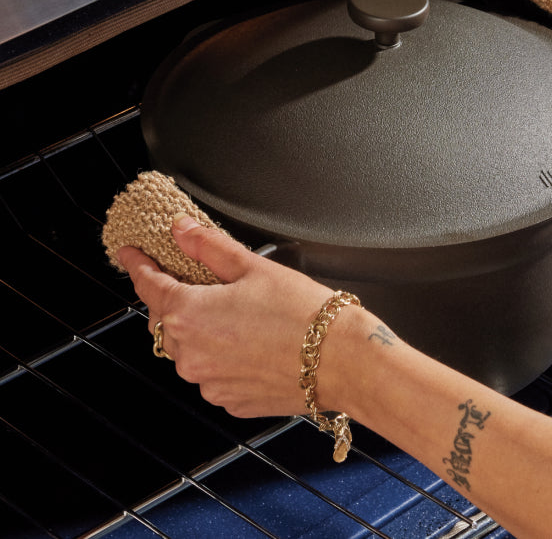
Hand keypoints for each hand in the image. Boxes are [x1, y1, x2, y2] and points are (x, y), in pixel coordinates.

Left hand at [117, 214, 333, 417]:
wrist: (341, 360)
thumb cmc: (302, 313)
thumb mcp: (254, 267)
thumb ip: (209, 247)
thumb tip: (182, 230)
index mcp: (189, 315)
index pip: (148, 285)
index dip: (138, 265)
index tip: (131, 254)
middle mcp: (190, 355)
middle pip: (166, 322)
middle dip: (174, 301)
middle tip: (200, 283)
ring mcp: (209, 383)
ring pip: (189, 351)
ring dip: (200, 332)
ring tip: (237, 316)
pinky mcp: (230, 401)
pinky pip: (212, 375)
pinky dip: (221, 358)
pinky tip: (250, 344)